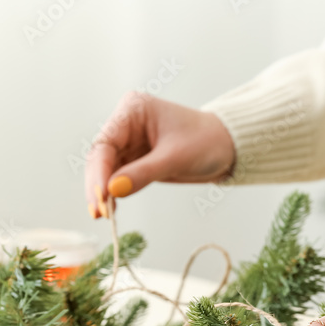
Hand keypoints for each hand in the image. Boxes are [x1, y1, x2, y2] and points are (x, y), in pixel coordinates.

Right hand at [84, 92, 234, 217]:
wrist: (226, 147)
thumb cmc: (206, 141)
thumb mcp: (175, 157)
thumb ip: (143, 173)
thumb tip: (113, 190)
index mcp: (133, 109)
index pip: (106, 142)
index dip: (100, 171)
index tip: (101, 196)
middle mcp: (126, 124)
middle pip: (100, 157)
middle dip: (98, 185)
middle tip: (98, 212)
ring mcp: (128, 142)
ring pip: (105, 170)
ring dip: (102, 193)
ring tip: (102, 216)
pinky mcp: (134, 160)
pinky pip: (116, 178)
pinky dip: (113, 194)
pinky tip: (110, 210)